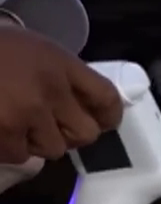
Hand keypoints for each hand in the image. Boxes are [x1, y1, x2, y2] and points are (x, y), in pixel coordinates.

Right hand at [0, 24, 122, 164]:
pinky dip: (7, 146)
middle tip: (48, 124)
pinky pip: (19, 155)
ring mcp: (26, 114)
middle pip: (85, 134)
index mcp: (58, 62)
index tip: (101, 121)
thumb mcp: (27, 48)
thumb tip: (81, 106)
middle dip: (69, 133)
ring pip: (53, 149)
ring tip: (12, 120)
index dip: (108, 116)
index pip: (107, 99)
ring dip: (35, 141)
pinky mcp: (4, 134)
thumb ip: (57, 74)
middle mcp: (49, 89)